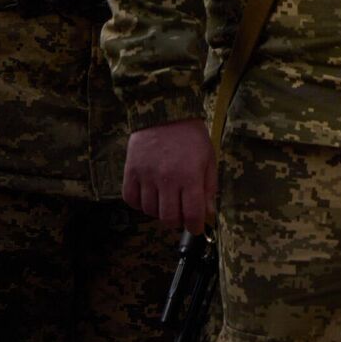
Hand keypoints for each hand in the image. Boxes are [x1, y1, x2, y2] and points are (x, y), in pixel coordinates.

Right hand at [123, 117, 216, 233]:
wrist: (164, 113)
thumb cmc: (191, 136)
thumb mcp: (209, 158)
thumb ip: (209, 187)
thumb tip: (209, 213)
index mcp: (189, 176)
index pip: (191, 214)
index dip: (195, 226)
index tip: (196, 228)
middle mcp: (166, 179)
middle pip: (168, 218)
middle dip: (178, 222)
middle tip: (182, 215)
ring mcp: (146, 176)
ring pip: (150, 211)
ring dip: (159, 212)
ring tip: (167, 201)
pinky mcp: (130, 172)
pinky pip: (131, 200)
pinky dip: (140, 204)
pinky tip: (150, 197)